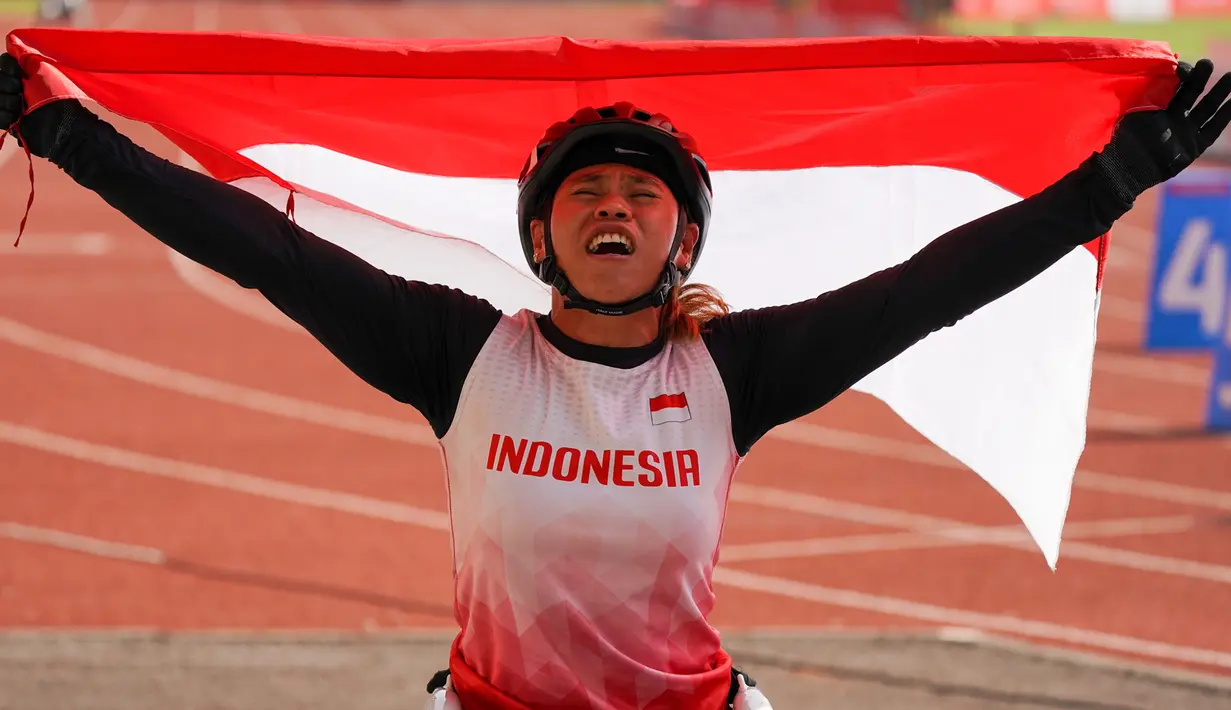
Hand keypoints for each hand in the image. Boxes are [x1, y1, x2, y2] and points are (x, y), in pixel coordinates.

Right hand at [0, 51, 88, 159]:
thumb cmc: (56, 95)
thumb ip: (24, 55)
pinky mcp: (11, 122)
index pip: (4, 63)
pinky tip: (15, 118)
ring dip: (5, 101)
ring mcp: (13, 105)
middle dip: (5, 84)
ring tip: (20, 108)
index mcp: (26, 74)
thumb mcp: (42, 69)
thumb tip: (11, 39)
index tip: (18, 73)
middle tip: (20, 92)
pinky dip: (3, 116)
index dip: (7, 67)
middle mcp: (18, 87)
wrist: (62, 126)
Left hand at [1097, 58, 1230, 199]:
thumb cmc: (1126, 138)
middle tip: (1207, 63)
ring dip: (1219, 92)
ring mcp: (1185, 132)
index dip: (1181, 76)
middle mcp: (1174, 118)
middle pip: (1193, 93)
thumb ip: (1151, 92)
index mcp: (1158, 108)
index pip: (1175, 86)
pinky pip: (1212, 129)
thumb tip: (1164, 70)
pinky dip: (1224, 116)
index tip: (1182, 67)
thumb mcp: (1136, 111)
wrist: (1128, 166)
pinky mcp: (1194, 147)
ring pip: (1207, 108)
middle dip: (1201, 78)